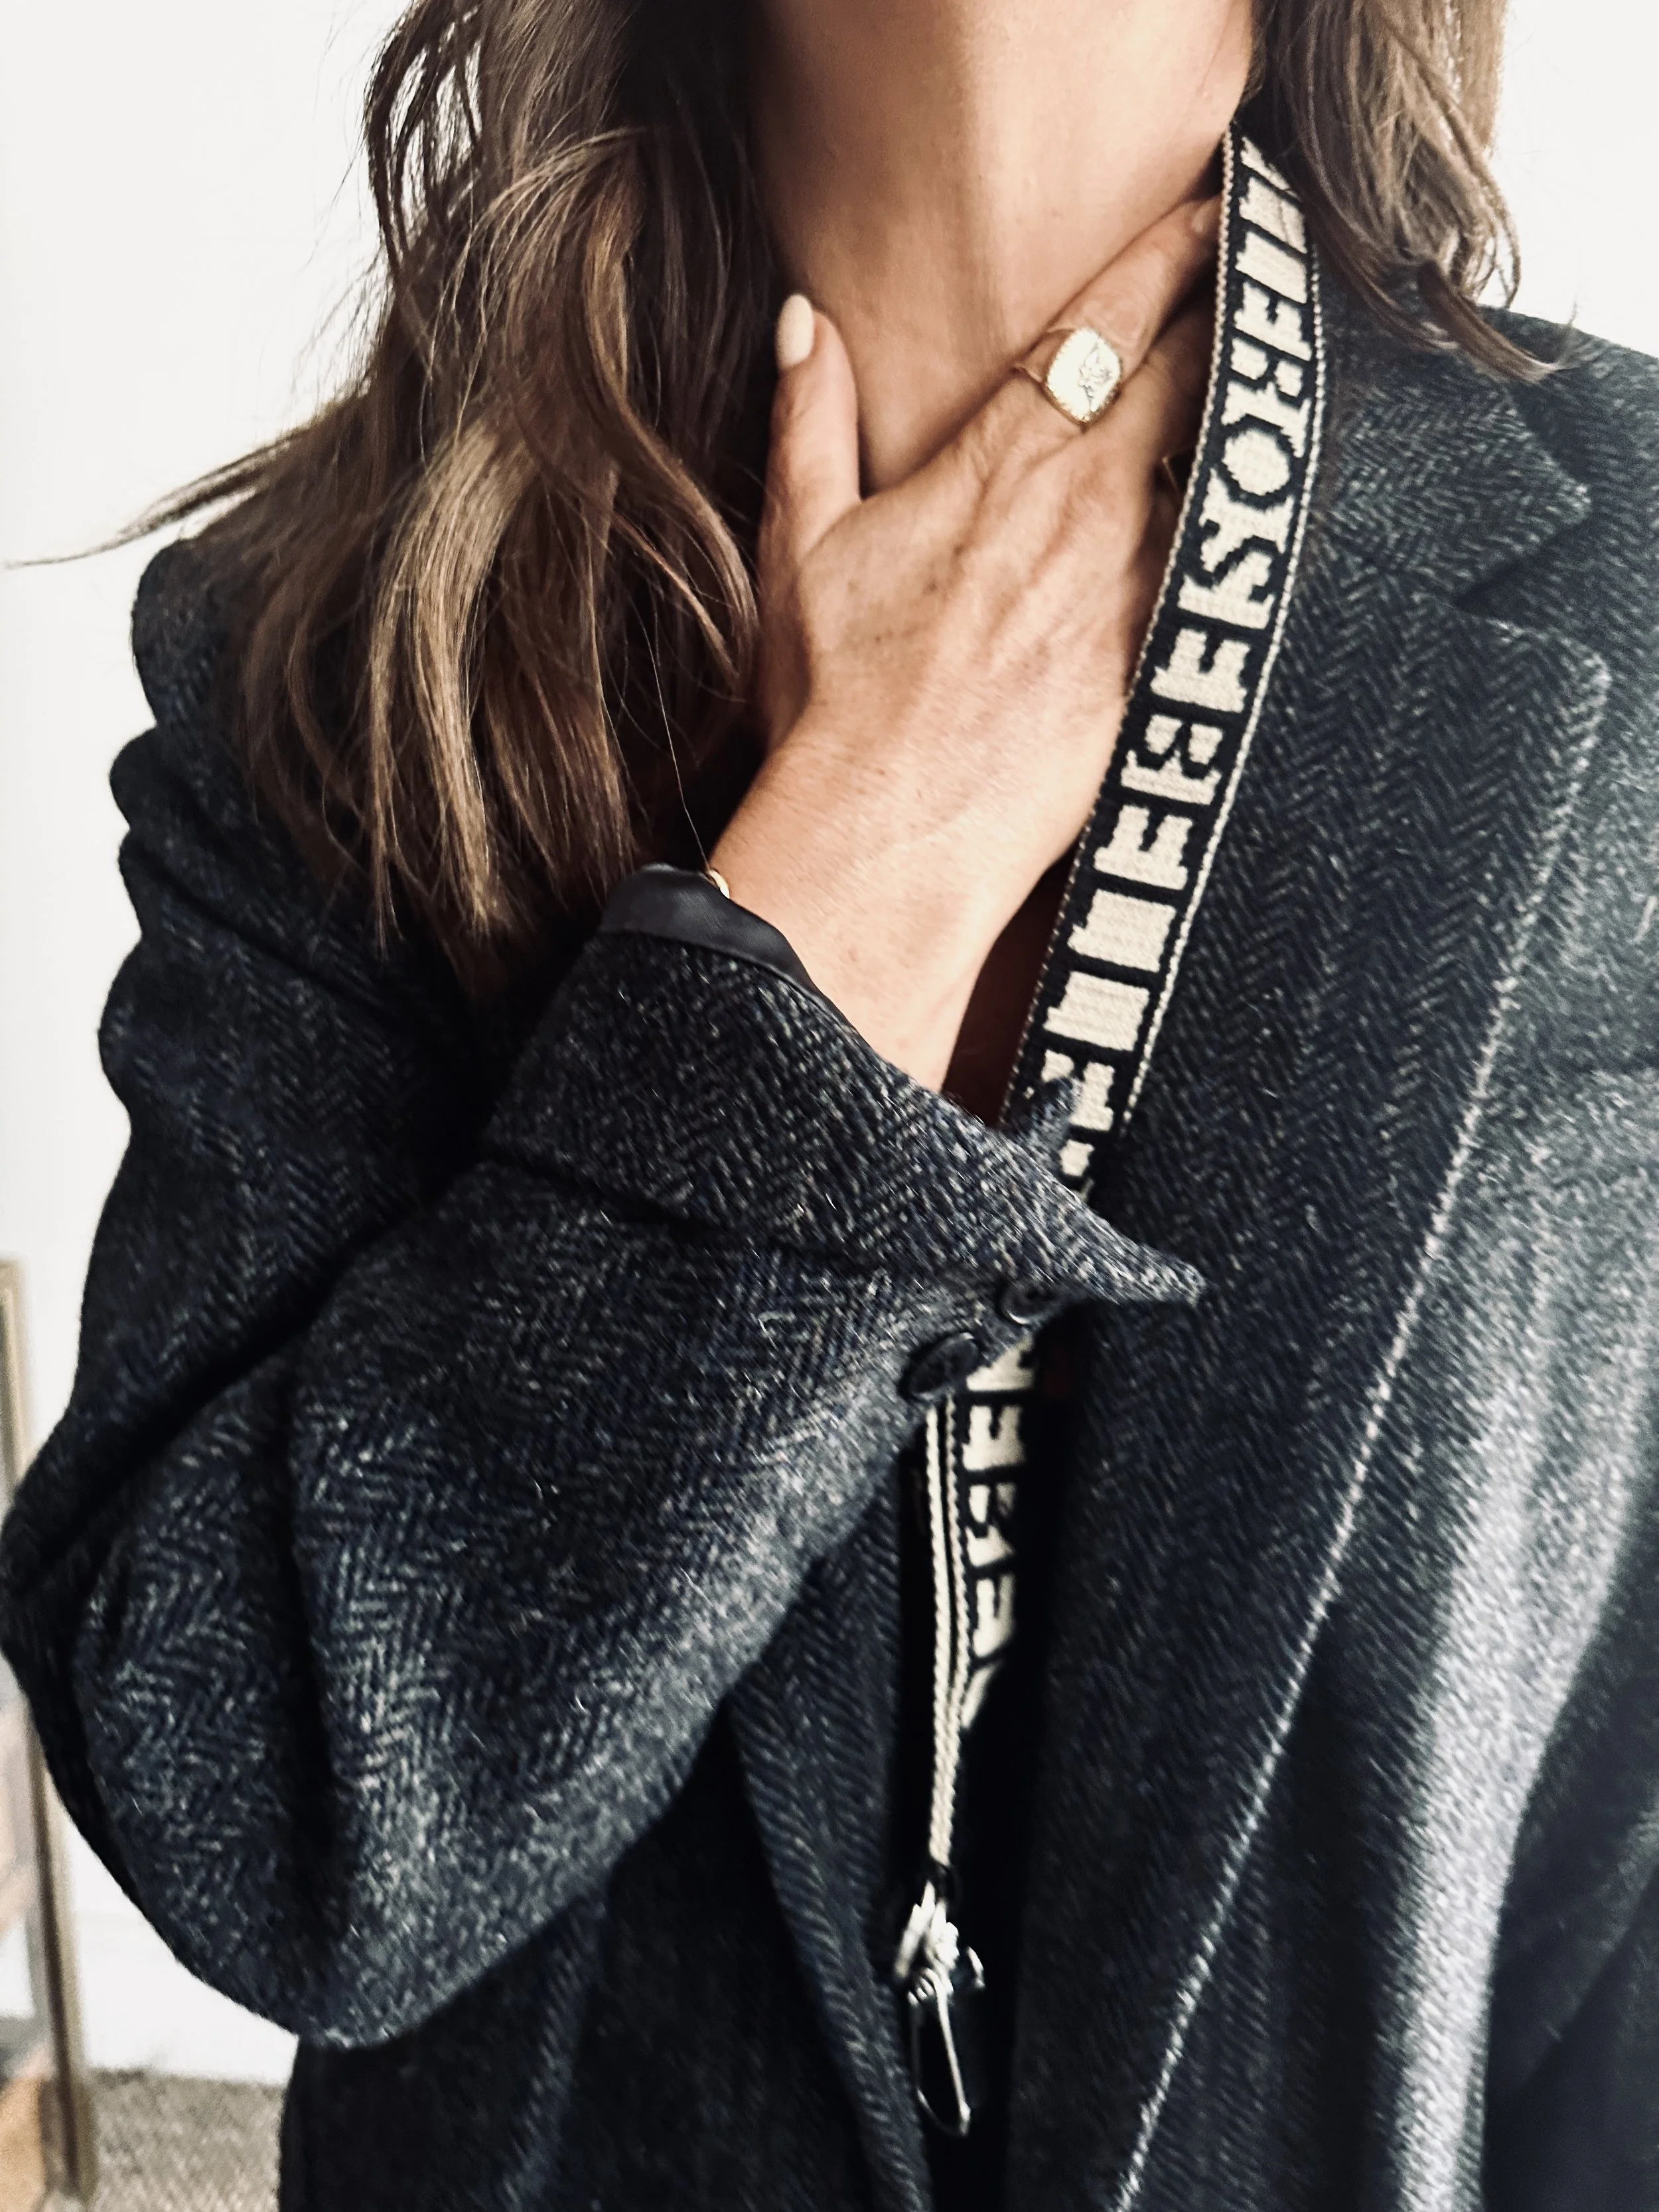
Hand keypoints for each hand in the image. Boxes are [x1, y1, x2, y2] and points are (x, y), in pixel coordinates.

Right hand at [710, 198, 1216, 1088]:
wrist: (893, 829)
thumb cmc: (837, 698)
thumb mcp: (800, 545)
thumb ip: (809, 421)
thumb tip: (804, 321)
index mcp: (1003, 459)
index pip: (1109, 322)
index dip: (1172, 255)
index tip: (1213, 215)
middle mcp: (1088, 504)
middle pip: (1193, 373)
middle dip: (1237, 314)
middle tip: (1275, 277)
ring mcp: (1140, 583)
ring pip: (1231, 465)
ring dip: (1261, 418)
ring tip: (1297, 384)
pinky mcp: (1166, 662)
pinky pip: (1236, 574)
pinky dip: (1261, 533)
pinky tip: (1286, 517)